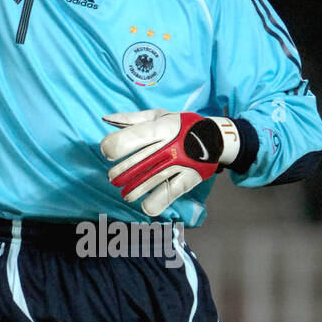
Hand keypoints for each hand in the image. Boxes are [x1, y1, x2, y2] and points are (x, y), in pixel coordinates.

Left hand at [100, 109, 241, 215]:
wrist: (215, 137)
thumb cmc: (180, 125)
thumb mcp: (159, 116)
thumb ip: (131, 119)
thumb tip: (106, 119)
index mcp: (161, 127)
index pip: (134, 136)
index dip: (115, 146)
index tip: (108, 153)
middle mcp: (170, 145)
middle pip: (139, 162)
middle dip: (120, 173)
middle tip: (113, 178)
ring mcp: (181, 163)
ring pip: (152, 180)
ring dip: (133, 190)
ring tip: (125, 194)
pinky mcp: (189, 178)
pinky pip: (170, 193)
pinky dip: (155, 202)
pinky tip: (144, 205)